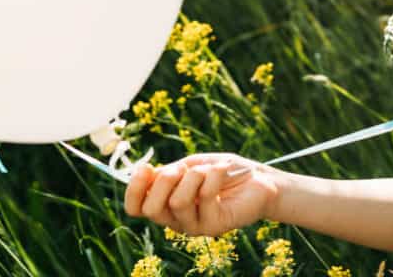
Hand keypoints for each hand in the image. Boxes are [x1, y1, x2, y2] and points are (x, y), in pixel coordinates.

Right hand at [123, 153, 278, 235]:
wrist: (259, 179)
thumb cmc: (222, 171)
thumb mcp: (191, 166)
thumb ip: (169, 173)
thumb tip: (147, 173)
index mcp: (166, 204)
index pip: (135, 208)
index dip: (133, 188)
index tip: (147, 167)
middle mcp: (176, 220)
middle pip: (151, 208)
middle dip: (165, 180)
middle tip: (184, 168)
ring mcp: (195, 226)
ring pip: (178, 202)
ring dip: (195, 176)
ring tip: (210, 170)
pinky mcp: (215, 226)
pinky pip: (205, 197)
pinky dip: (213, 175)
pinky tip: (223, 170)